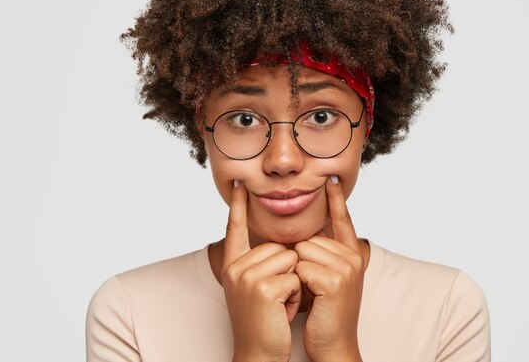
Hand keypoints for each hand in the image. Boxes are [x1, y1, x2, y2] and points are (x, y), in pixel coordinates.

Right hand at [222, 180, 302, 361]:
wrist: (258, 355)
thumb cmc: (263, 322)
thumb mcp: (256, 288)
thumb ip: (261, 264)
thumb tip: (283, 244)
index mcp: (232, 265)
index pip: (235, 228)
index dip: (238, 206)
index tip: (239, 184)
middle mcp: (235, 267)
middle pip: (279, 245)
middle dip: (288, 272)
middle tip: (276, 298)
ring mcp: (246, 276)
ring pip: (290, 258)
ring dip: (294, 283)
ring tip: (279, 304)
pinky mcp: (262, 287)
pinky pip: (295, 276)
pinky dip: (296, 295)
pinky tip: (282, 312)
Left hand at [294, 176, 364, 361]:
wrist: (333, 344)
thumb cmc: (324, 312)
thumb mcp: (326, 278)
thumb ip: (321, 254)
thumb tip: (303, 236)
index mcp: (351, 254)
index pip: (342, 219)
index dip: (336, 198)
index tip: (331, 177)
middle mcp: (352, 256)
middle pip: (308, 237)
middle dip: (299, 260)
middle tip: (311, 288)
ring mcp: (346, 267)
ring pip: (301, 250)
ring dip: (296, 271)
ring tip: (311, 294)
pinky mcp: (335, 280)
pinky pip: (300, 266)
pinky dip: (296, 283)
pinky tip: (310, 299)